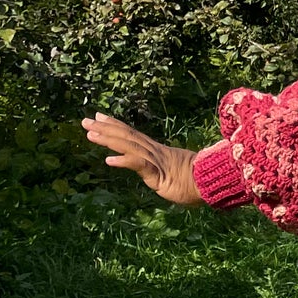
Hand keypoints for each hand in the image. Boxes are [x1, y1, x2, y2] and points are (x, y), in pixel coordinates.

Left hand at [81, 113, 203, 205]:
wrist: (212, 181)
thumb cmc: (198, 180)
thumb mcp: (175, 173)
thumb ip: (162, 169)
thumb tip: (157, 170)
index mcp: (156, 151)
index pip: (132, 134)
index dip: (115, 124)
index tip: (100, 116)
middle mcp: (153, 151)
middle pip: (126, 136)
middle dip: (105, 128)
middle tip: (86, 120)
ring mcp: (155, 161)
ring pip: (128, 146)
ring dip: (108, 139)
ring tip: (90, 133)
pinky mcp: (158, 174)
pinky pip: (139, 165)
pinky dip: (124, 161)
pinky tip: (109, 160)